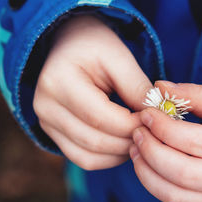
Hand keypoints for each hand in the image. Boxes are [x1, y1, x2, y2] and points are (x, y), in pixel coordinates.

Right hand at [34, 15, 152, 169]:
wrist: (69, 42)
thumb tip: (156, 118)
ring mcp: (45, 123)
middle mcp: (44, 106)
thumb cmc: (95, 45)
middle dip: (129, 141)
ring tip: (141, 137)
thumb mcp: (119, 56)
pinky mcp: (51, 133)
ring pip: (88, 157)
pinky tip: (124, 143)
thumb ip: (137, 87)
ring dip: (120, 153)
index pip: (101, 117)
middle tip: (154, 132)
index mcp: (58, 81)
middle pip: (94, 141)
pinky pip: (81, 158)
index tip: (157, 120)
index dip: (133, 125)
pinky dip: (107, 158)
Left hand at [130, 81, 201, 201]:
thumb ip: (198, 94)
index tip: (147, 113)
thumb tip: (160, 86)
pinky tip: (147, 166)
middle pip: (184, 172)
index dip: (164, 128)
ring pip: (178, 195)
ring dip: (148, 172)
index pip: (196, 141)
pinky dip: (157, 187)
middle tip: (137, 132)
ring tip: (135, 148)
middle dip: (151, 151)